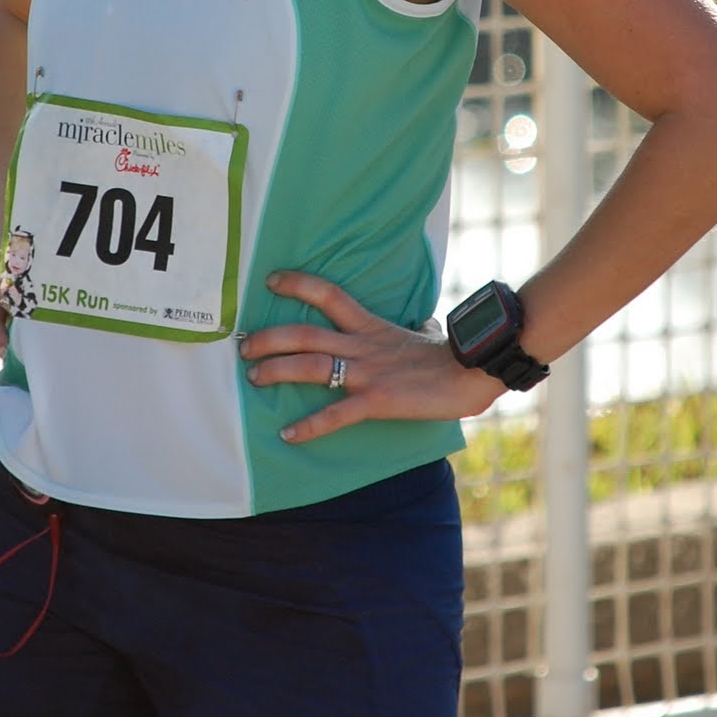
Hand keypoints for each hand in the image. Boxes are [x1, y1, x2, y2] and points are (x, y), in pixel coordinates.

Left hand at [240, 270, 504, 442]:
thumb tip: (425, 327)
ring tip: (254, 378)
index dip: (298, 284)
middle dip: (269, 338)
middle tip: (244, 345)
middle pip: (305, 333)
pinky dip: (309, 425)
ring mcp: (368, 372)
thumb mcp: (422, 336)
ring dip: (277, 371)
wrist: (472, 371)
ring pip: (311, 366)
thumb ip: (411, 331)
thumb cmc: (450, 357)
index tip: (271, 281)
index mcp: (371, 325)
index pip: (329, 294)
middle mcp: (363, 344)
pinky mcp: (377, 400)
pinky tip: (288, 435)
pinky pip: (336, 413)